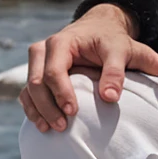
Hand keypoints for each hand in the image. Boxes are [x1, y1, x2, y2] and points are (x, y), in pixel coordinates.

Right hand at [21, 5, 157, 131]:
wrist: (100, 28)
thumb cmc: (113, 40)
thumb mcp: (126, 49)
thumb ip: (130, 66)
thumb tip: (114, 96)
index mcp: (64, 42)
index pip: (55, 69)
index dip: (62, 92)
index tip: (73, 112)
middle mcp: (45, 50)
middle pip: (37, 81)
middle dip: (47, 105)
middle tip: (64, 126)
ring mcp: (39, 62)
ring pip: (30, 88)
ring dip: (38, 111)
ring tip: (52, 130)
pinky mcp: (38, 74)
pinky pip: (28, 94)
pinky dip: (33, 110)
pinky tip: (43, 127)